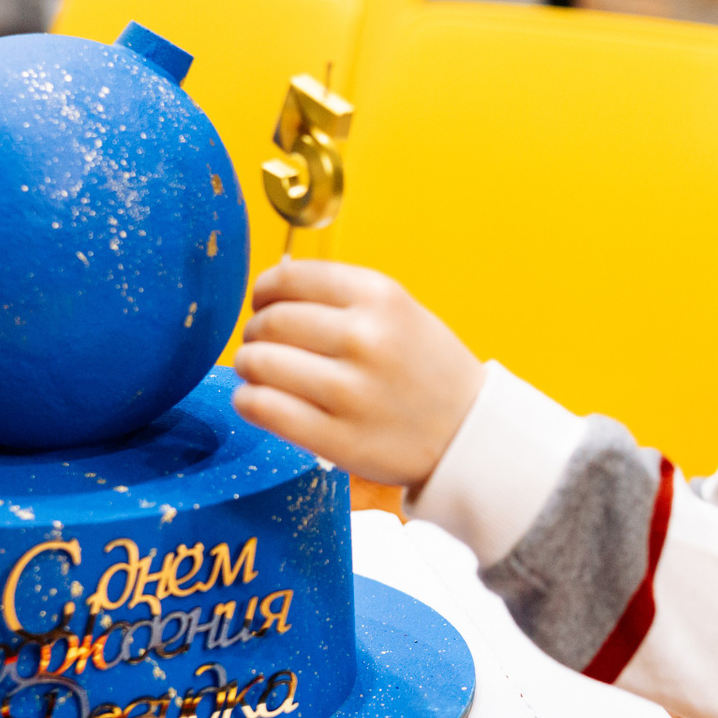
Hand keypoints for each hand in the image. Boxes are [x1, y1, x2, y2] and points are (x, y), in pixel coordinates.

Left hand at [232, 261, 483, 487]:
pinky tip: (259, 401)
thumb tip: (267, 295)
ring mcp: (350, 391)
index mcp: (379, 297)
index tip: (264, 306)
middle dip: (256, 333)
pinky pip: (263, 407)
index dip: (264, 292)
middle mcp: (364, 338)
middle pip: (270, 321)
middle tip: (264, 346)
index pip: (287, 278)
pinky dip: (248, 401)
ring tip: (261, 374)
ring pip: (258, 362)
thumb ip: (339, 297)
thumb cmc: (425, 369)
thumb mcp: (400, 311)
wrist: (468, 433)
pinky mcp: (337, 438)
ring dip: (248, 367)